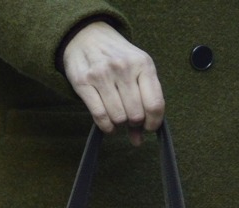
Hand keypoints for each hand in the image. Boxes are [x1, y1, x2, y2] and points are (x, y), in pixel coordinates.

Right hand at [62, 21, 164, 145]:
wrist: (88, 36)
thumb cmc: (118, 58)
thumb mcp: (137, 71)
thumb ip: (144, 101)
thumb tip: (139, 139)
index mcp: (143, 63)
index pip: (154, 105)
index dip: (153, 123)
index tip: (149, 127)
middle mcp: (123, 67)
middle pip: (136, 115)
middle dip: (134, 122)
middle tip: (130, 117)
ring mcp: (102, 74)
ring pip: (118, 118)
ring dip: (119, 124)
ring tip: (118, 116)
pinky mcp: (84, 82)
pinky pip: (100, 117)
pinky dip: (106, 126)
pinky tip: (109, 124)